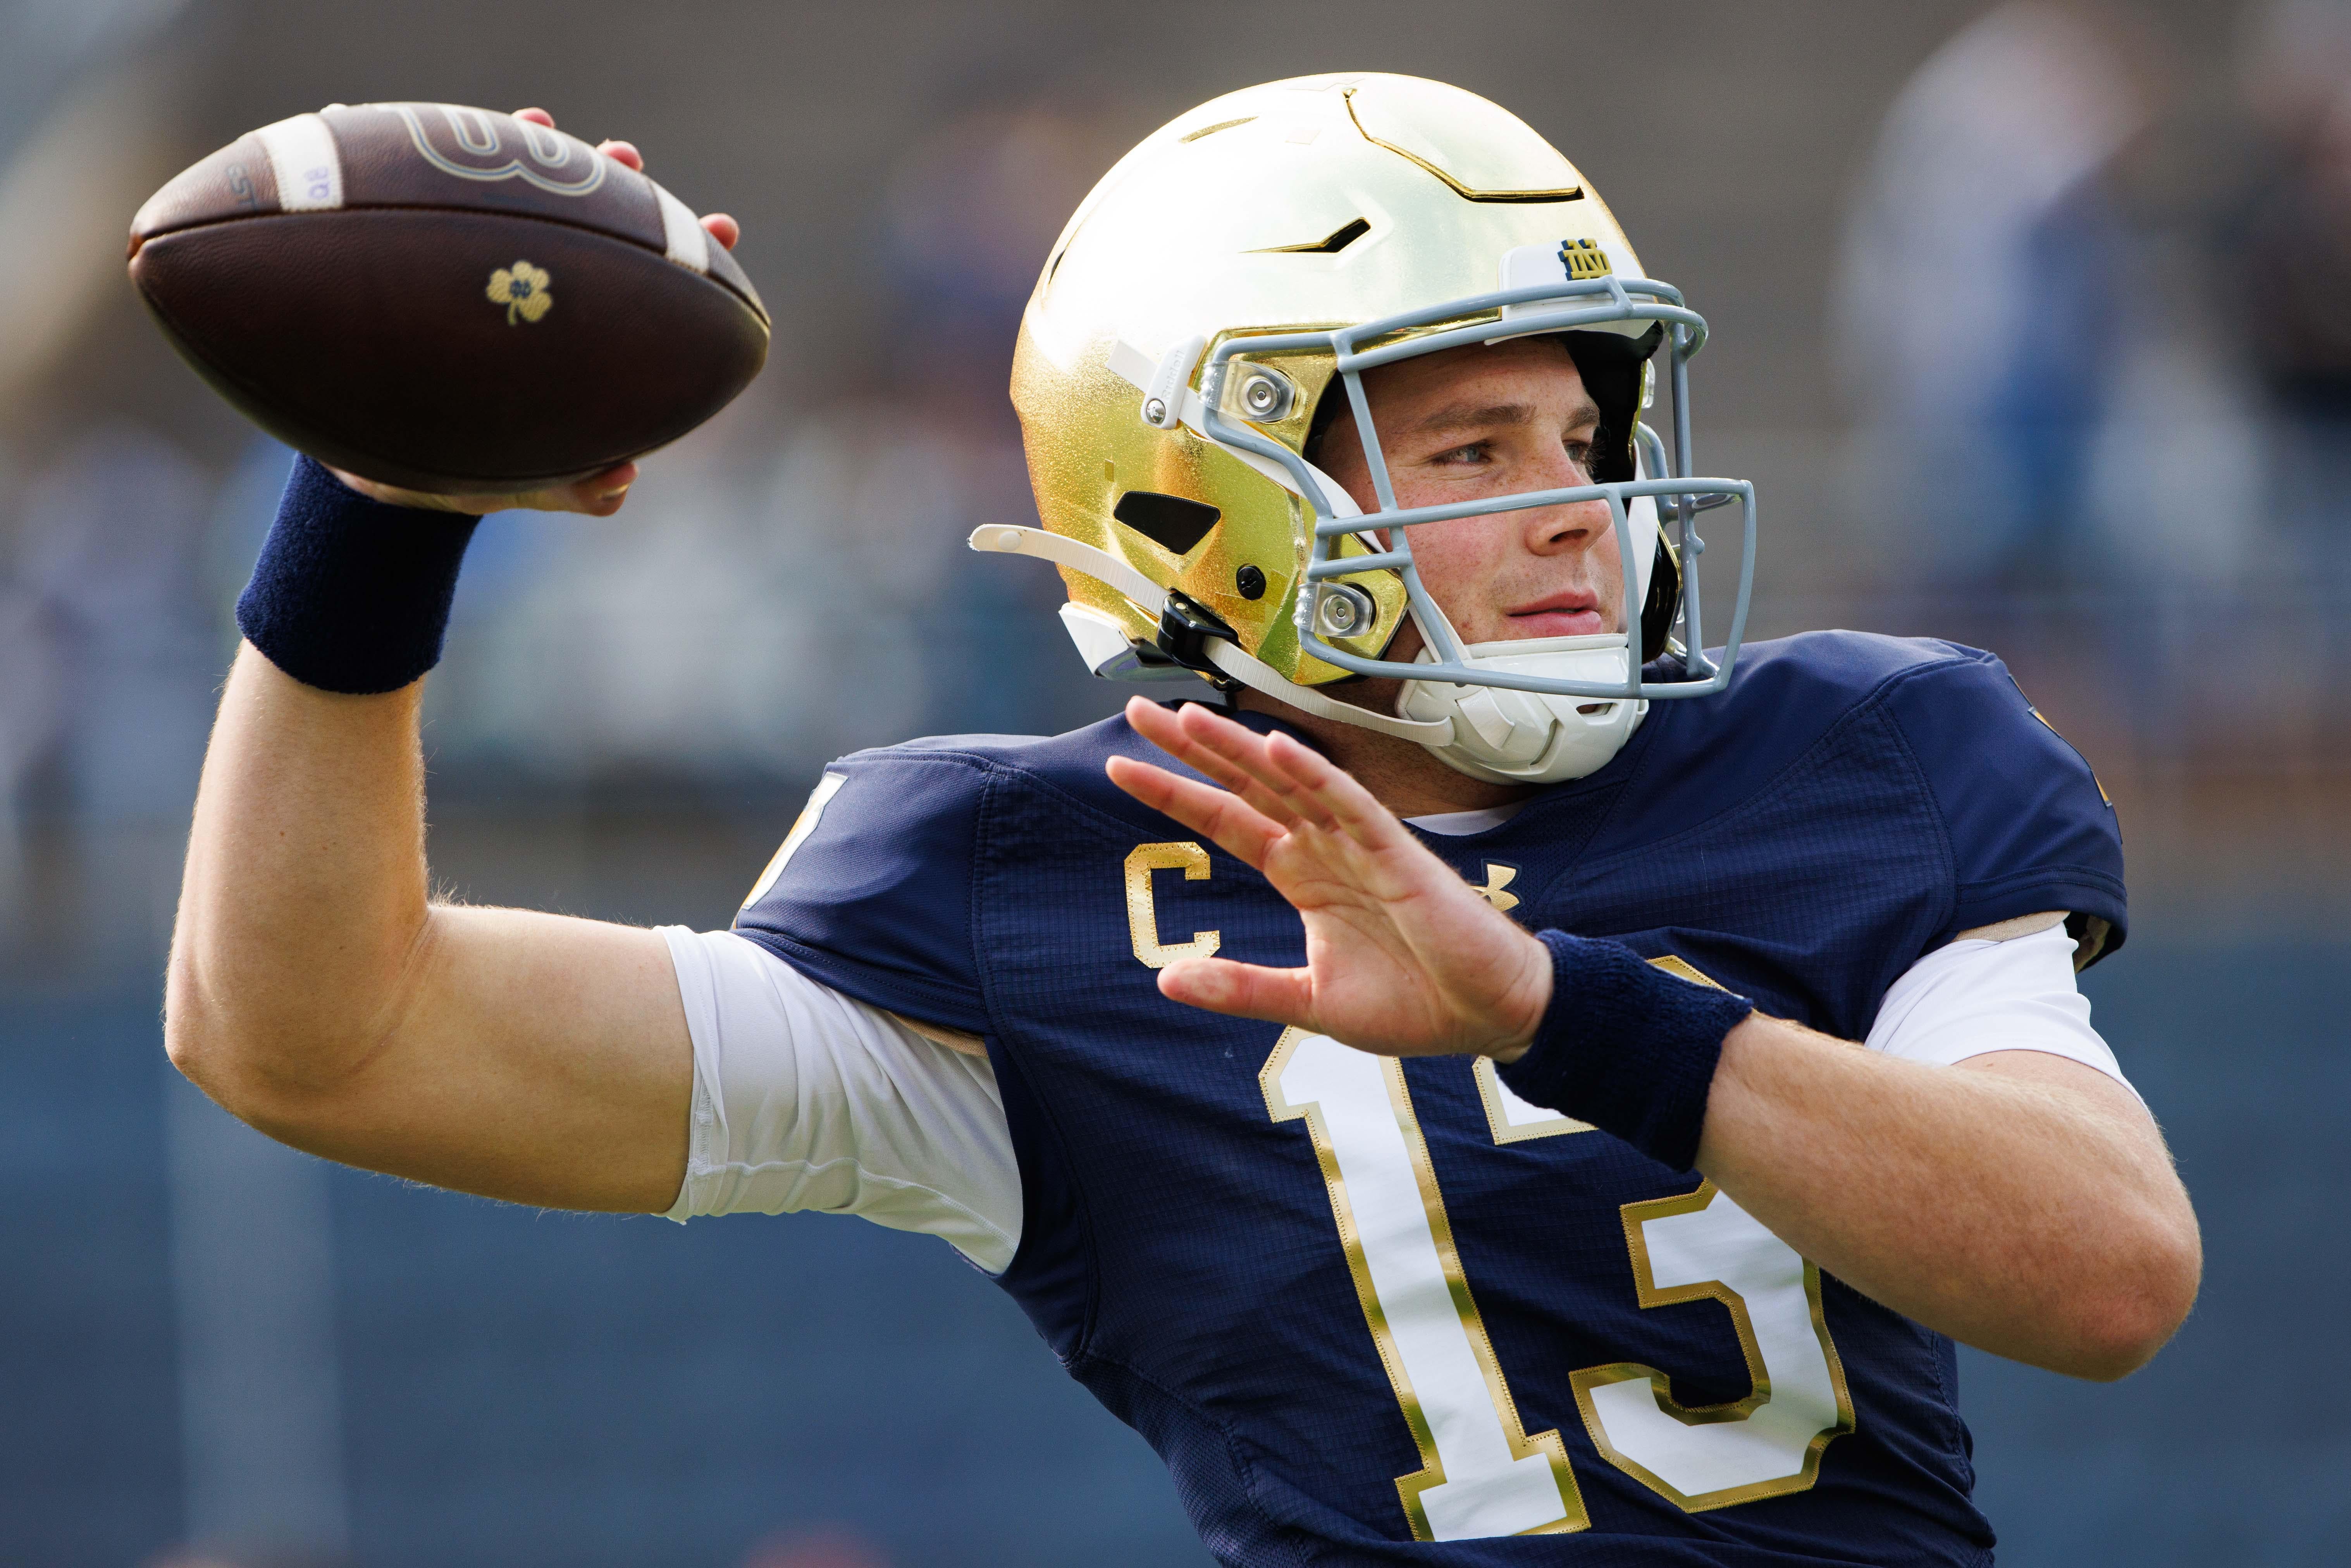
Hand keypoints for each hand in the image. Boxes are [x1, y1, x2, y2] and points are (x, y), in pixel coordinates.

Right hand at [328, 107, 743, 519]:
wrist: (386, 465)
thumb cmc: (469, 470)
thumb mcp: (526, 481)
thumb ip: (577, 488)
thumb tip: (620, 482)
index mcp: (583, 334)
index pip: (650, 286)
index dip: (687, 254)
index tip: (720, 231)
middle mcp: (542, 289)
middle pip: (591, 225)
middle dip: (613, 184)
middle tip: (626, 156)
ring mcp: (484, 268)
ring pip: (513, 199)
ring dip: (528, 155)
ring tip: (539, 124)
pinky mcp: (421, 259)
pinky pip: (428, 207)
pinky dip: (427, 170)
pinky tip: (420, 135)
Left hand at [1106, 697, 1553, 1058]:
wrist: (1485, 1014)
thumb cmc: (1412, 1002)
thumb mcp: (1308, 1002)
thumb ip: (1241, 988)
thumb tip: (1167, 981)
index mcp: (1302, 875)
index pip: (1226, 821)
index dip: (1176, 793)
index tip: (1122, 766)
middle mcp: (1323, 847)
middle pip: (1246, 785)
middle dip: (1191, 749)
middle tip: (1138, 710)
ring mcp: (1359, 844)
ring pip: (1289, 782)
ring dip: (1239, 748)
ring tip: (1187, 718)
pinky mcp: (1397, 853)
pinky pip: (1349, 804)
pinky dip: (1315, 776)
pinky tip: (1278, 747)